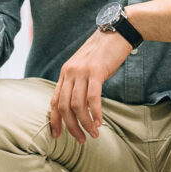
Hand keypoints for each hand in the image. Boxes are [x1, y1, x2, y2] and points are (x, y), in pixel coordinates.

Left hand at [49, 29, 132, 143]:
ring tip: (93, 134)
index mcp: (65, 73)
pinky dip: (95, 113)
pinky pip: (92, 98)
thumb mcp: (85, 66)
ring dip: (85, 123)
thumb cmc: (103, 52)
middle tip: (81, 140)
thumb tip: (77, 105)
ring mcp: (82, 71)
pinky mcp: (96, 71)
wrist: (117, 32)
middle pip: (63, 106)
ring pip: (77, 105)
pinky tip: (100, 122)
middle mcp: (70, 72)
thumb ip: (78, 82)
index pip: (54, 100)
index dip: (55, 120)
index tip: (57, 135)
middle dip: (71, 127)